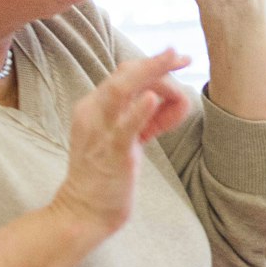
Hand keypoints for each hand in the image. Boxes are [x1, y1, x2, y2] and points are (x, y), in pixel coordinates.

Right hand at [52, 48, 192, 234]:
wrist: (83, 210)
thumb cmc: (106, 175)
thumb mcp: (124, 138)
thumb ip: (142, 118)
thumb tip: (165, 100)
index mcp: (93, 107)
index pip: (122, 75)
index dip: (151, 64)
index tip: (177, 58)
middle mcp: (92, 112)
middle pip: (123, 76)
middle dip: (156, 63)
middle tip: (182, 56)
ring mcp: (100, 131)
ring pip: (121, 91)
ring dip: (152, 73)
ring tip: (174, 61)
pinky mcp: (112, 152)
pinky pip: (124, 127)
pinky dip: (139, 111)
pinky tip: (153, 99)